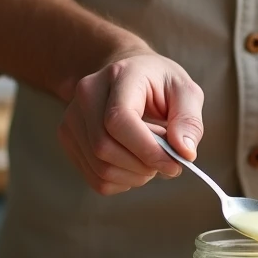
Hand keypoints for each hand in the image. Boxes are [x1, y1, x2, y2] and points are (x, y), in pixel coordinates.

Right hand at [57, 47, 203, 195]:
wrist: (128, 76)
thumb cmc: (159, 84)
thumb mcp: (186, 93)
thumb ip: (189, 121)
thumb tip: (184, 153)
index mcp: (119, 75)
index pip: (118, 120)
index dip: (147, 149)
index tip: (174, 164)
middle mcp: (87, 94)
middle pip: (104, 147)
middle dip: (143, 165)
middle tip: (166, 161)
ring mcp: (72, 117)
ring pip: (99, 168)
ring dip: (134, 176)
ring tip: (150, 158)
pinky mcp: (69, 138)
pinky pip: (94, 178)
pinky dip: (121, 181)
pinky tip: (134, 164)